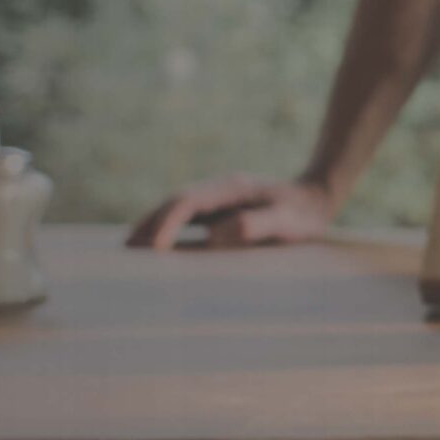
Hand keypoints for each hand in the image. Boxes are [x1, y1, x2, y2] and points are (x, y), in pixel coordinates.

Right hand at [125, 174, 334, 249]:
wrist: (315, 197)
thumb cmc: (302, 212)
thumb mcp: (285, 220)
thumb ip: (255, 225)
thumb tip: (216, 235)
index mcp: (231, 188)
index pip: (188, 202)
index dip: (168, 223)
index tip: (153, 247)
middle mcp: (218, 189)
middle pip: (174, 202)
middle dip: (149, 224)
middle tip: (124, 251)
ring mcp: (216, 198)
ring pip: (175, 208)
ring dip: (151, 226)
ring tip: (128, 250)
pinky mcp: (217, 210)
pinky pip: (184, 217)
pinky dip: (165, 229)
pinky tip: (152, 247)